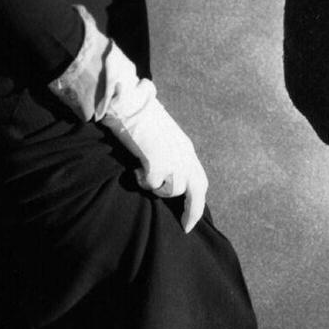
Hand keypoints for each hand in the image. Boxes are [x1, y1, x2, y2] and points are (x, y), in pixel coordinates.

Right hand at [49, 5, 208, 228]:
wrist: (127, 100)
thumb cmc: (138, 113)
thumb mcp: (160, 135)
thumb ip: (165, 152)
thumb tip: (160, 171)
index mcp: (186, 148)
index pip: (200, 179)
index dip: (197, 201)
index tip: (191, 218)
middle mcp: (185, 154)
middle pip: (197, 190)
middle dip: (192, 211)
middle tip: (186, 227)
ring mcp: (173, 158)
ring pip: (171, 189)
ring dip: (156, 187)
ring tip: (141, 174)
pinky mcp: (157, 161)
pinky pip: (151, 183)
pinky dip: (141, 180)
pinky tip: (133, 169)